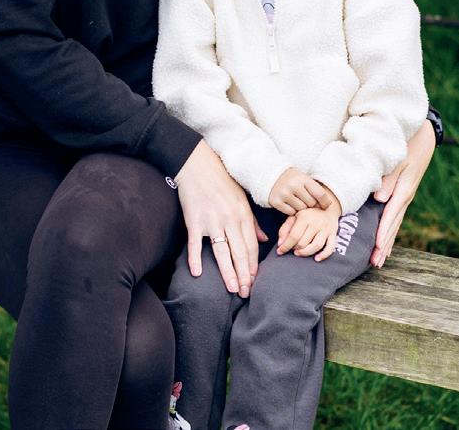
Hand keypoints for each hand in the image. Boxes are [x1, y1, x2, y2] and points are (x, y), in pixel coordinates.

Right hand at [175, 140, 267, 296]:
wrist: (197, 165)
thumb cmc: (221, 180)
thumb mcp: (241, 197)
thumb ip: (252, 220)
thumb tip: (264, 239)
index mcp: (242, 214)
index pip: (251, 245)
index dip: (253, 265)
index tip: (254, 280)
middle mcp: (229, 219)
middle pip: (239, 252)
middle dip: (244, 274)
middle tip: (246, 292)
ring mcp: (211, 220)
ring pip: (222, 251)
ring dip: (228, 272)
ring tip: (233, 288)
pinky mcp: (194, 220)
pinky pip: (195, 243)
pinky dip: (195, 258)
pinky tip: (198, 273)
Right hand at [269, 168, 331, 214]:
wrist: (270, 174)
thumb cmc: (292, 178)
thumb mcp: (303, 178)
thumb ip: (314, 189)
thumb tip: (326, 206)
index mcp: (302, 178)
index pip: (320, 194)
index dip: (325, 202)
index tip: (326, 205)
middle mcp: (293, 185)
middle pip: (311, 203)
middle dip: (311, 204)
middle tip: (307, 200)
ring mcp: (283, 193)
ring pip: (301, 209)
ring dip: (301, 208)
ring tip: (297, 200)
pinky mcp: (276, 201)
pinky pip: (290, 213)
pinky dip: (292, 210)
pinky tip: (289, 203)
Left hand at [276, 192, 341, 261]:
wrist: (327, 206)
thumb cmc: (308, 213)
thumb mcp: (294, 216)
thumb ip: (285, 229)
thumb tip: (280, 243)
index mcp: (304, 217)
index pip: (294, 236)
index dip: (286, 246)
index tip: (280, 251)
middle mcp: (316, 223)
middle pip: (304, 242)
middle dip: (295, 249)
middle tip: (292, 249)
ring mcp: (326, 229)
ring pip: (316, 246)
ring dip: (306, 253)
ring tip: (299, 253)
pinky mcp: (333, 234)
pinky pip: (330, 247)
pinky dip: (324, 255)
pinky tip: (317, 259)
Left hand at [371, 120, 435, 267]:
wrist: (423, 135)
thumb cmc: (407, 143)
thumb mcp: (398, 158)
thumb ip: (388, 178)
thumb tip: (379, 198)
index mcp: (403, 189)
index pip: (391, 215)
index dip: (383, 232)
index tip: (376, 247)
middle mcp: (405, 196)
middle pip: (393, 225)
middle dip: (384, 244)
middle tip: (374, 263)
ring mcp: (405, 196)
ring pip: (395, 224)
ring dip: (387, 242)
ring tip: (379, 260)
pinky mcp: (403, 194)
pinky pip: (396, 216)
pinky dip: (390, 230)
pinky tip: (386, 242)